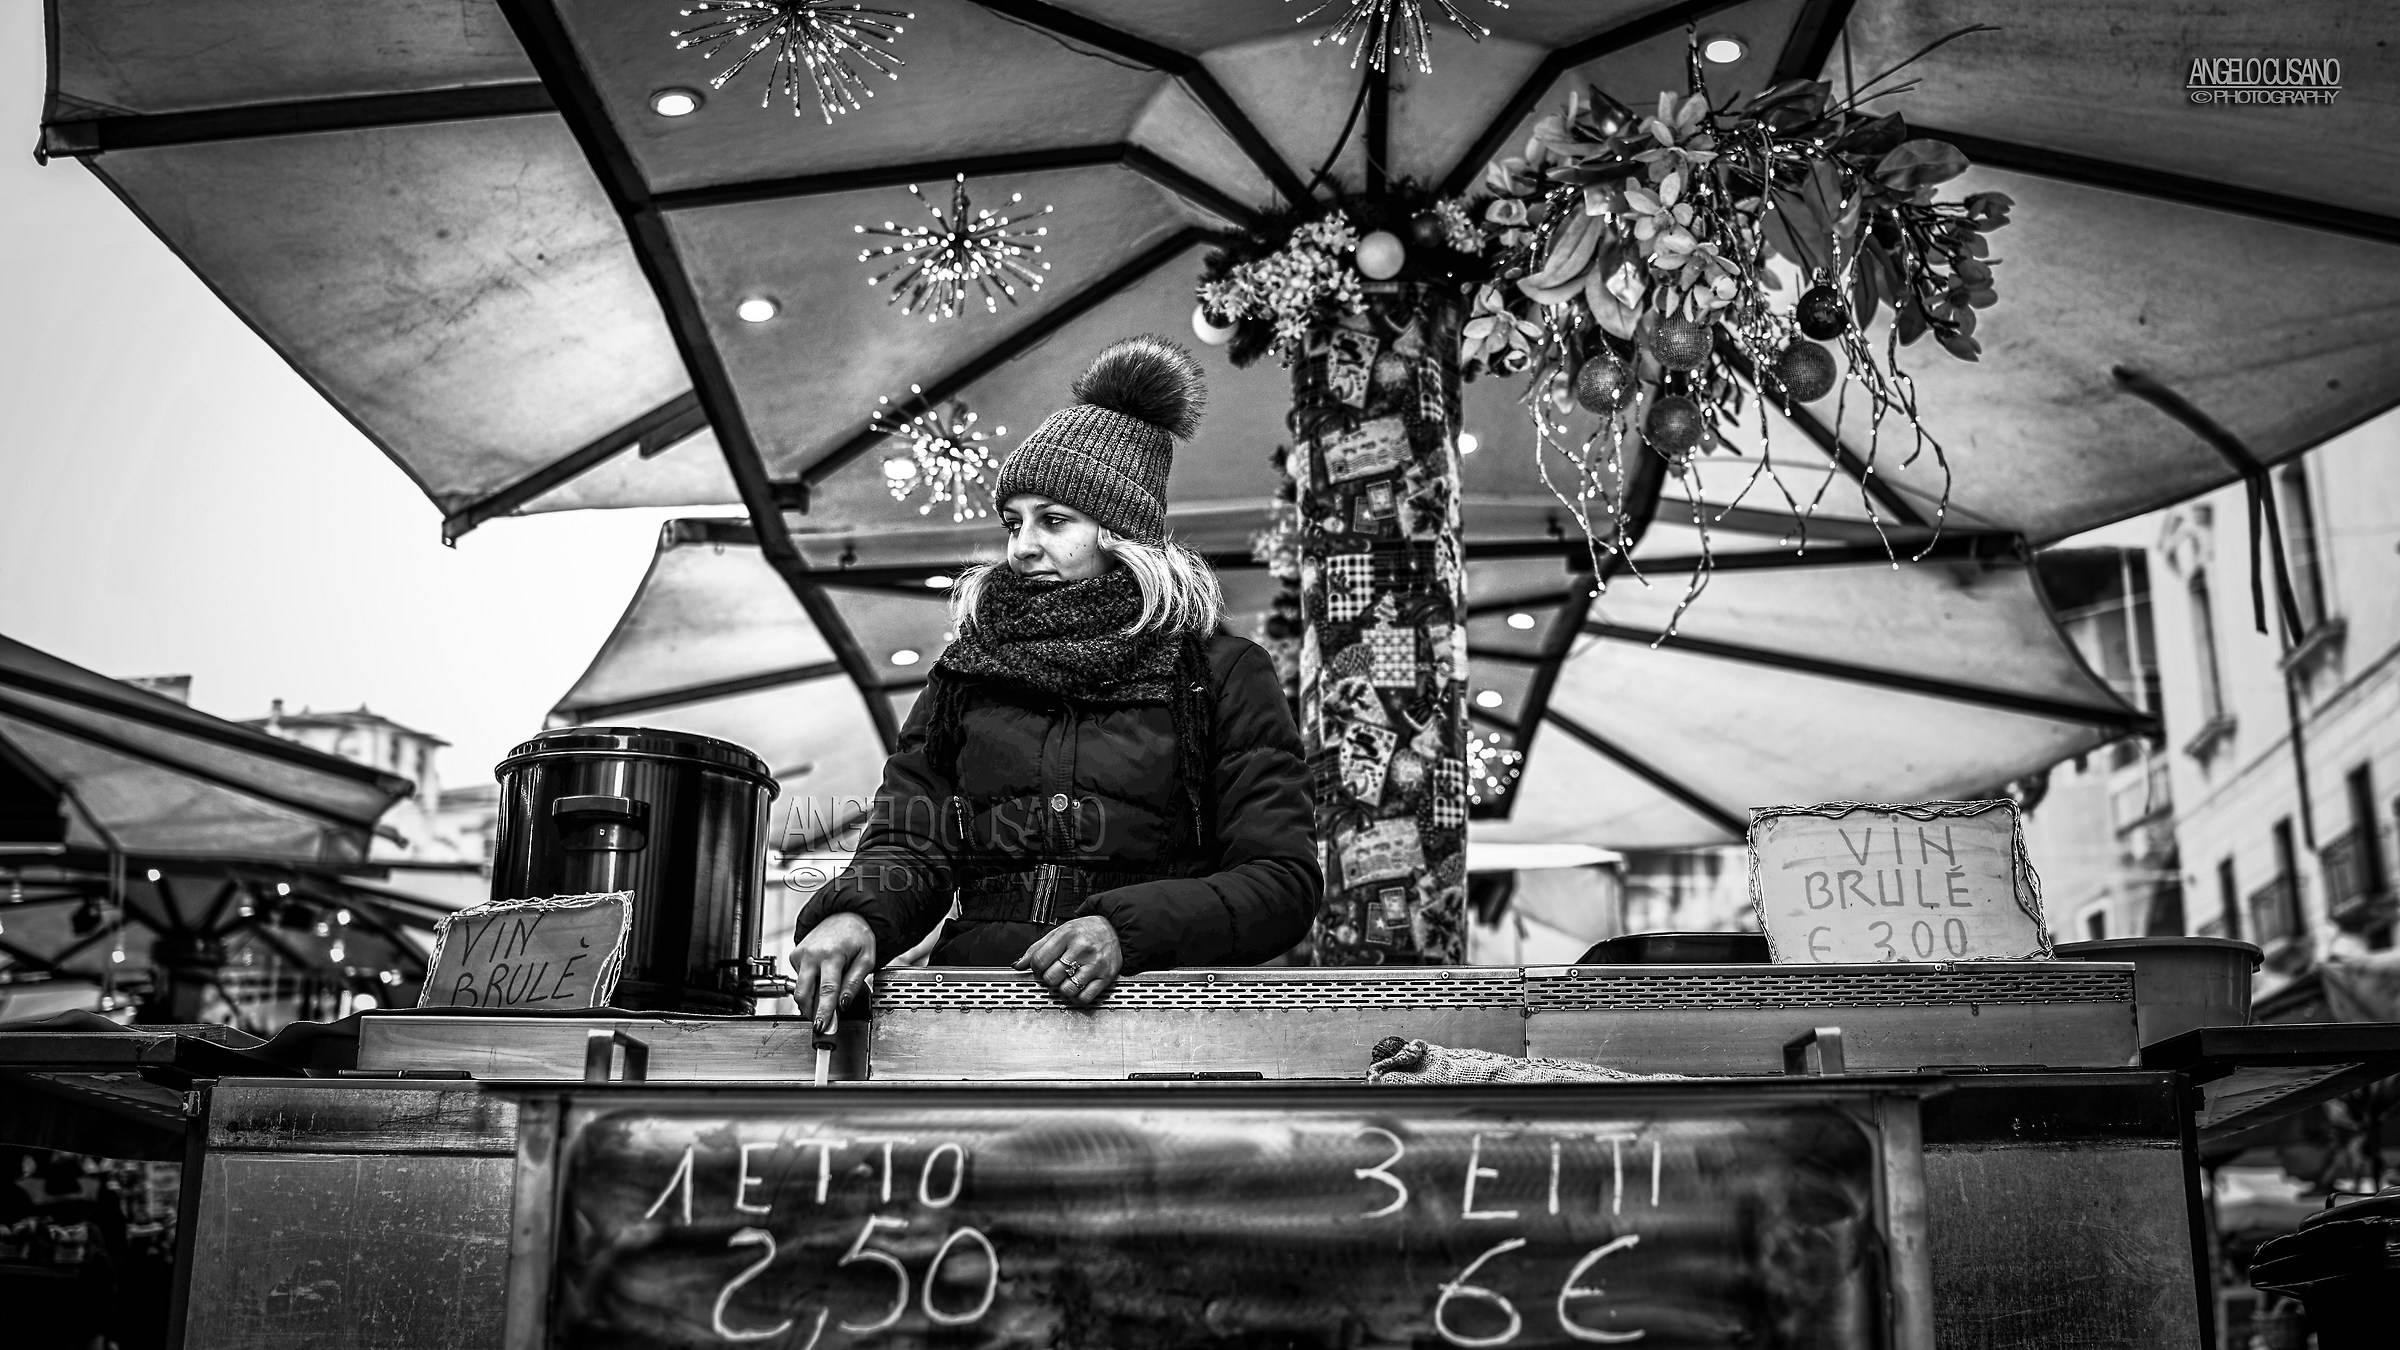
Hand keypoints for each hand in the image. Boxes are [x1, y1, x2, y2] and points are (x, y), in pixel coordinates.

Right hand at [788, 912, 876, 1032]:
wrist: (842, 915)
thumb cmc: (857, 935)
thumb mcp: (867, 958)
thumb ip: (854, 982)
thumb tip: (842, 1004)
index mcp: (832, 954)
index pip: (827, 990)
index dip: (823, 1011)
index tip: (821, 1027)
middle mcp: (812, 954)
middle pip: (804, 994)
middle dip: (811, 1011)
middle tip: (823, 1020)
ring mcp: (800, 954)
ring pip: (800, 989)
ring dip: (812, 998)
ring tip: (827, 993)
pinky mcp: (794, 955)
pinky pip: (799, 979)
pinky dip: (810, 983)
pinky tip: (821, 974)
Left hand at [1013, 915, 1121, 1005]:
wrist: (1114, 928)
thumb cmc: (1085, 930)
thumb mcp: (1060, 931)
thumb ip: (1037, 948)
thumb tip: (1019, 964)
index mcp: (1067, 935)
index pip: (1039, 960)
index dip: (1035, 967)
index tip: (1040, 967)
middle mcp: (1082, 949)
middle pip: (1051, 977)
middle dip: (1049, 978)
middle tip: (1054, 972)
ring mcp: (1095, 964)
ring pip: (1067, 989)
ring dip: (1062, 988)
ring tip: (1066, 979)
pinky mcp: (1105, 976)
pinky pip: (1085, 997)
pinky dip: (1077, 997)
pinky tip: (1077, 987)